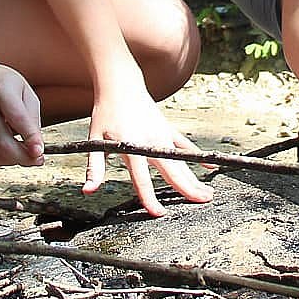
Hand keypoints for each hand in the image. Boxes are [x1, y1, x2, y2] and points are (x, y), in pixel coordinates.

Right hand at [0, 61, 44, 168]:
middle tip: (36, 159)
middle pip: (2, 142)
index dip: (30, 138)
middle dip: (23, 157)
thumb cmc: (1, 84)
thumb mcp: (25, 91)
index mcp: (0, 90)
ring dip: (11, 161)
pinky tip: (6, 153)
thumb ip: (32, 118)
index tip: (39, 151)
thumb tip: (36, 146)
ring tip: (21, 154)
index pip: (16, 118)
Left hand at [82, 89, 216, 217]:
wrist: (121, 84)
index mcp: (132, 147)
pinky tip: (209, 167)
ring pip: (181, 161)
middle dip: (188, 189)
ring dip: (195, 178)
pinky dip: (196, 156)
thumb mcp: (95, 140)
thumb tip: (89, 190)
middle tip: (203, 203)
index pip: (142, 179)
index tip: (159, 214)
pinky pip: (185, 145)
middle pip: (172, 171)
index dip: (150, 198)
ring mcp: (163, 135)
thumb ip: (95, 168)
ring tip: (208, 194)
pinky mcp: (168, 128)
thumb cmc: (106, 112)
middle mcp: (152, 142)